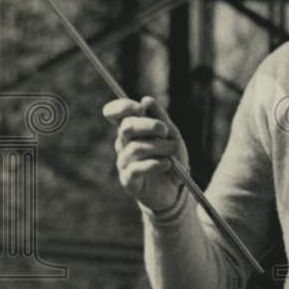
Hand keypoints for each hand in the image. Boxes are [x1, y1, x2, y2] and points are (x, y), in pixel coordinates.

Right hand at [103, 96, 188, 212]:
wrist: (174, 188)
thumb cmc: (171, 158)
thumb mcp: (172, 135)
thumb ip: (161, 118)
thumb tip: (146, 100)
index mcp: (131, 130)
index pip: (114, 113)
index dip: (122, 107)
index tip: (139, 108)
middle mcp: (123, 144)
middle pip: (126, 127)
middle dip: (147, 125)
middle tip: (164, 130)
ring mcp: (123, 162)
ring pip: (136, 148)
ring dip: (159, 148)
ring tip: (172, 153)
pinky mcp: (128, 180)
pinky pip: (136, 169)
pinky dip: (154, 164)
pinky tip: (166, 164)